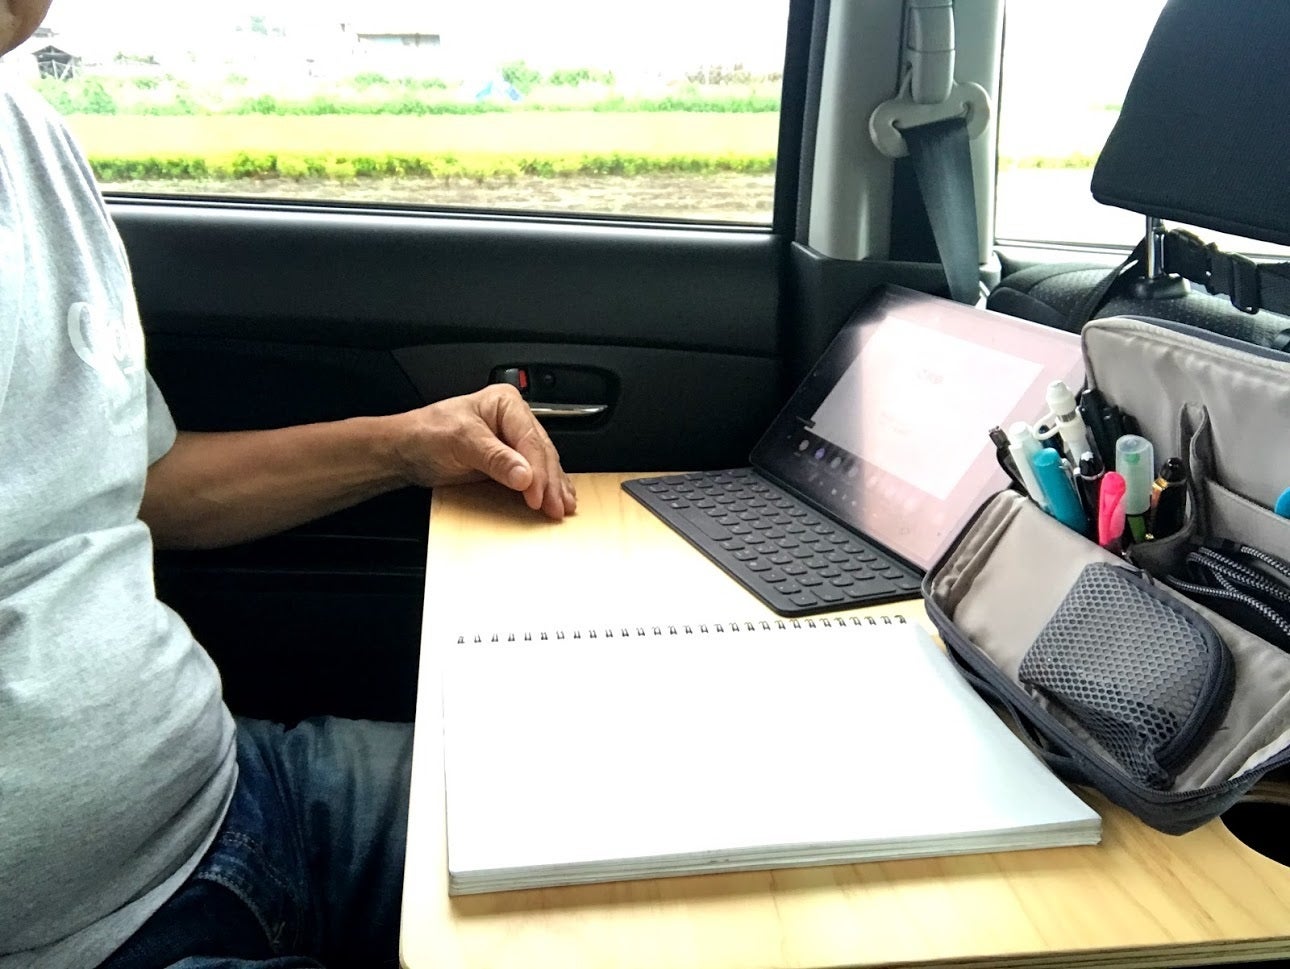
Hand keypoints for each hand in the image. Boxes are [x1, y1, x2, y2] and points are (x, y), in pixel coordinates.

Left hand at [392, 385, 575, 519]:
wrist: (406, 450)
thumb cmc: (427, 435)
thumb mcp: (461, 442)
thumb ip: (494, 458)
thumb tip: (524, 475)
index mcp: (505, 404)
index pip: (530, 440)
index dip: (537, 470)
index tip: (537, 495)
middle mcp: (513, 420)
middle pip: (542, 452)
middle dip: (551, 482)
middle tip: (555, 507)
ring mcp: (513, 440)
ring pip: (544, 463)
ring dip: (554, 487)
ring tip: (563, 507)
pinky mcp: (509, 460)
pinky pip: (534, 473)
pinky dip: (546, 487)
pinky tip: (556, 497)